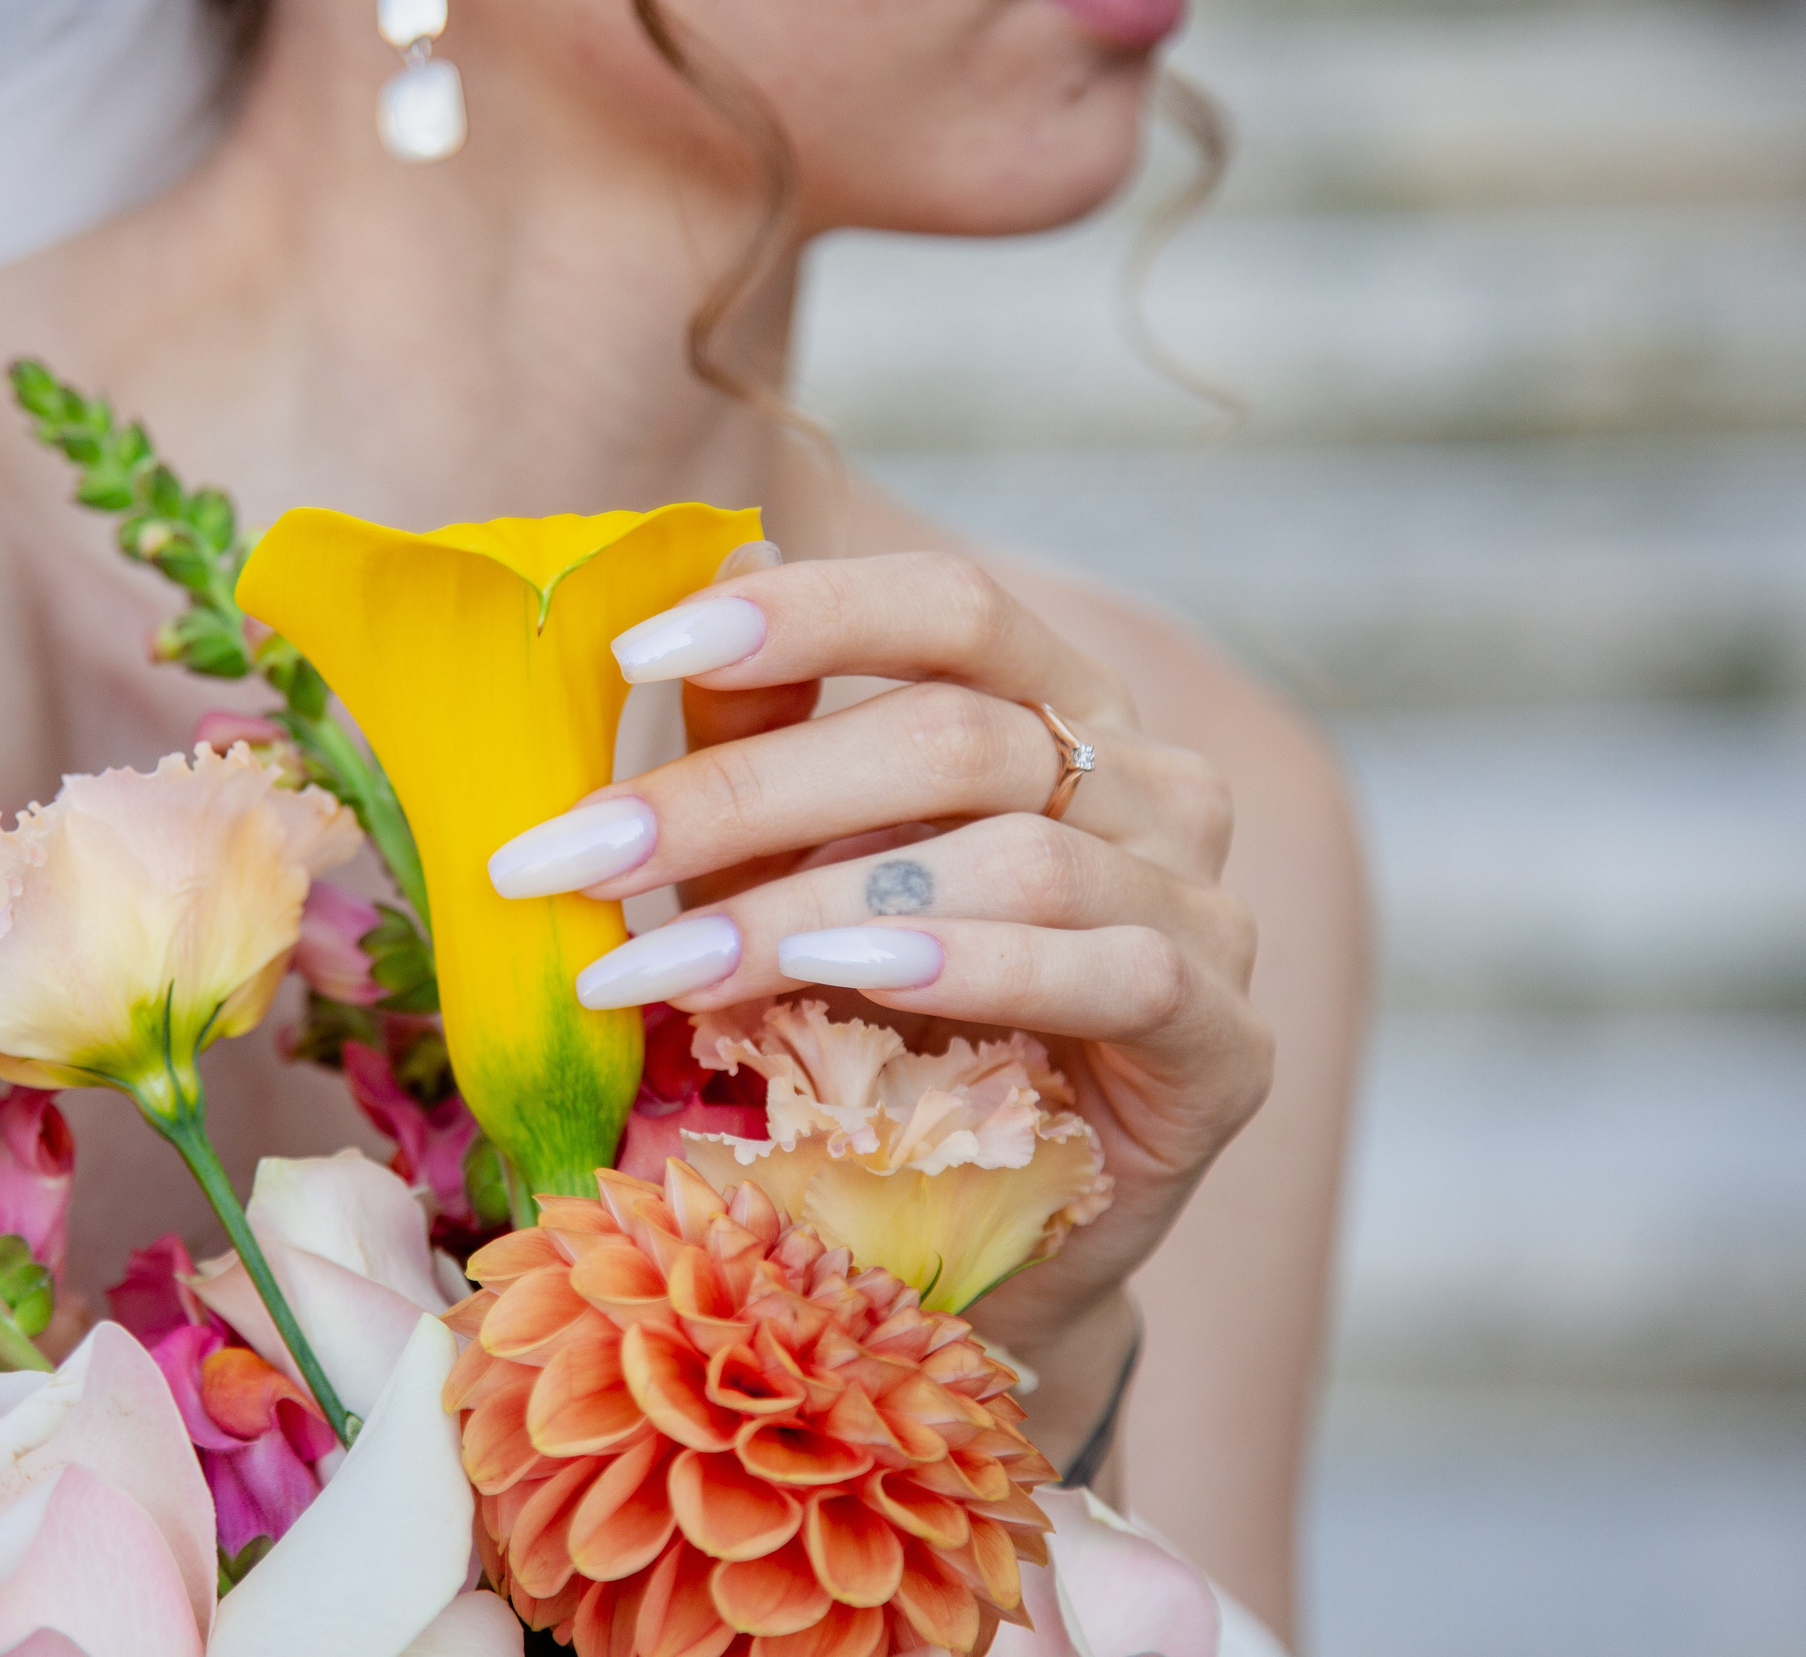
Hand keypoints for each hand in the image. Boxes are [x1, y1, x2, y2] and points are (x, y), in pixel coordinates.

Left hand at [488, 552, 1272, 1353]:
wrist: (991, 1237)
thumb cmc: (887, 1032)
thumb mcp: (797, 871)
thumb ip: (769, 738)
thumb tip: (717, 567)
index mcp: (1059, 708)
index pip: (952, 607)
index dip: (804, 612)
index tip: (635, 653)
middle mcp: (1153, 782)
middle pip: (953, 736)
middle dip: (741, 797)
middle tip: (579, 857)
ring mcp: (1204, 907)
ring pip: (1016, 857)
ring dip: (813, 910)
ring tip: (667, 964)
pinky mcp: (1226, 1043)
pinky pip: (1114, 972)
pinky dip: (974, 969)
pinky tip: (849, 983)